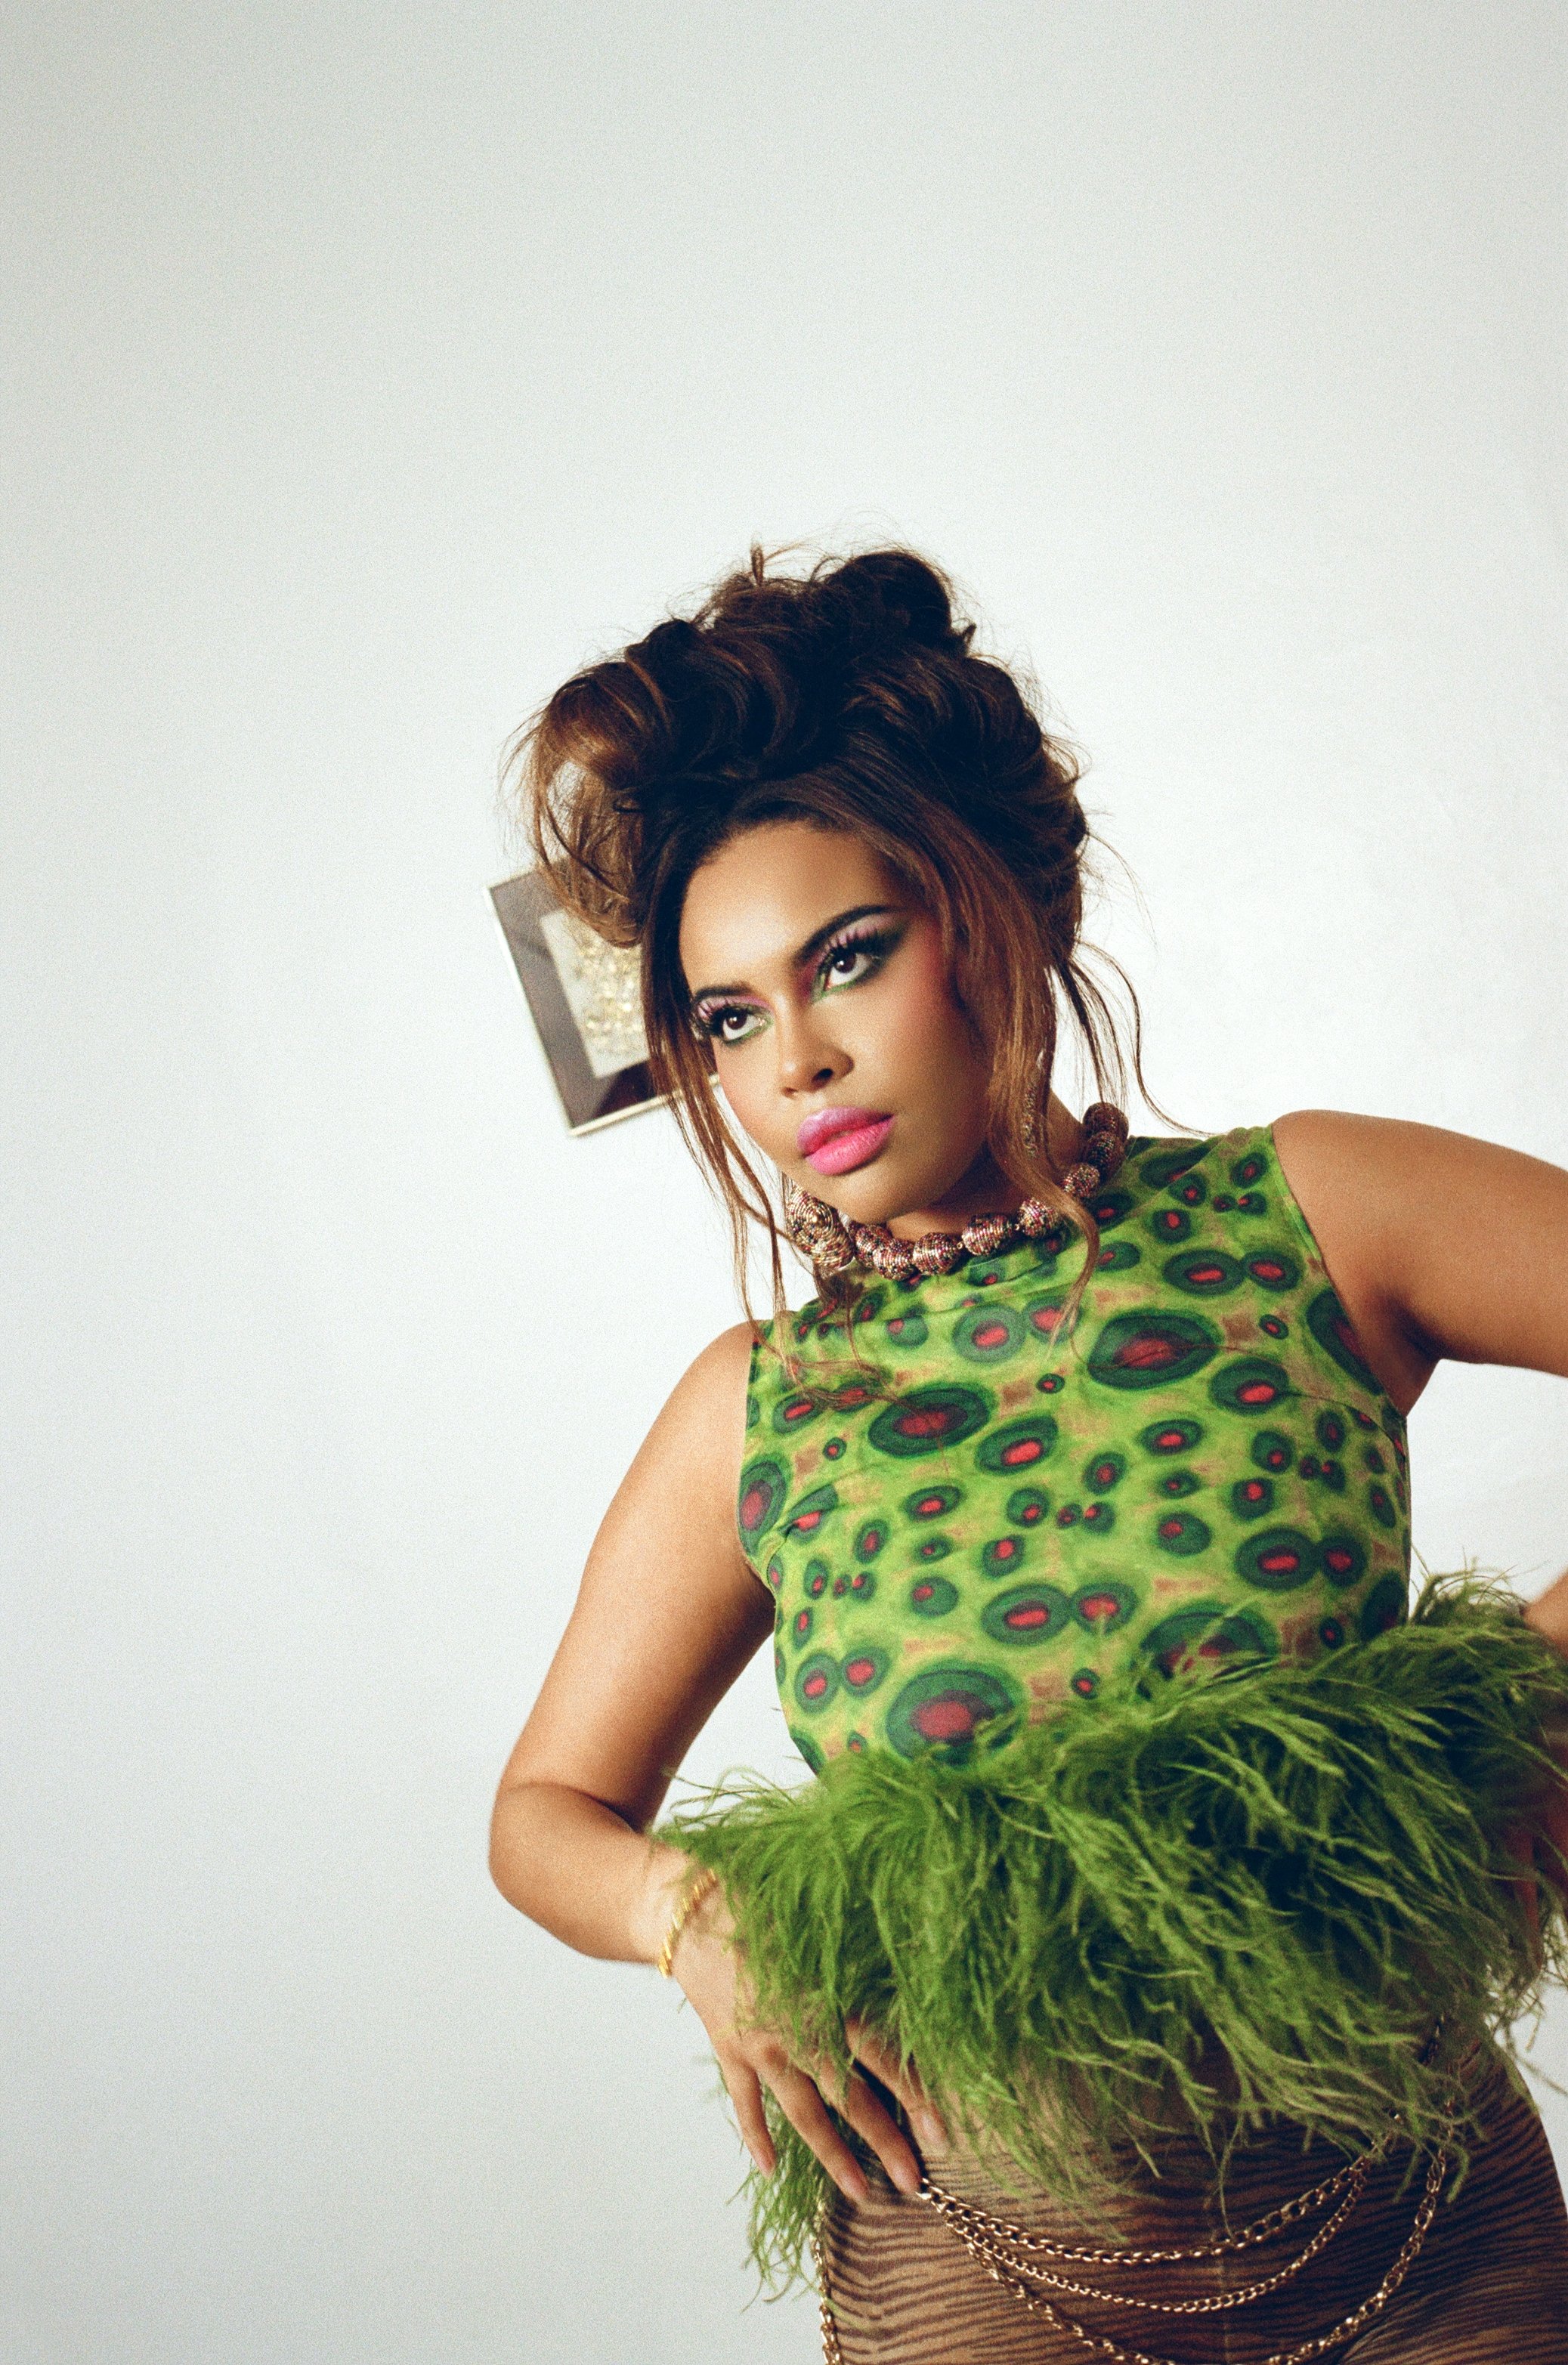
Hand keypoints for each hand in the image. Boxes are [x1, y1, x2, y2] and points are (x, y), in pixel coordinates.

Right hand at [664, 1877, 942, 2203]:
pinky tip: (770, 2169)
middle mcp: (795, 2031)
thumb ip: (860, 1957)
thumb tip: (919, 1966)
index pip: (880, 2055)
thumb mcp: (821, 1923)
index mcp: (825, 1997)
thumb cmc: (766, 1901)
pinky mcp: (728, 2049)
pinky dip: (756, 2136)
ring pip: (801, 2111)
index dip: (913, 2094)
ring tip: (860, 2193)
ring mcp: (759, 2046)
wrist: (691, 1911)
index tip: (941, 2133)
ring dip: (831, 2154)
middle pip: (847, 2095)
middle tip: (913, 2183)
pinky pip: (744, 2102)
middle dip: (883, 2140)